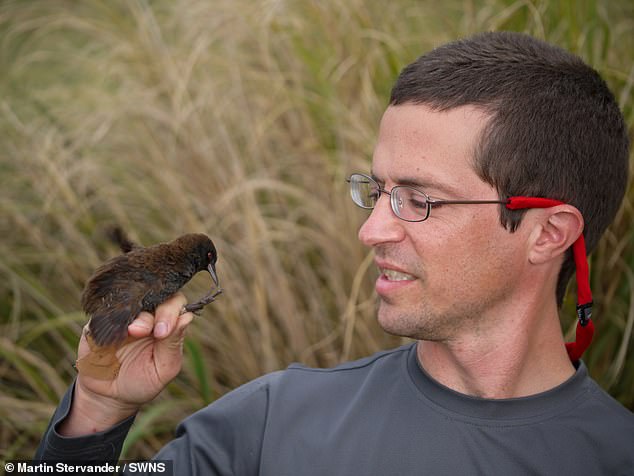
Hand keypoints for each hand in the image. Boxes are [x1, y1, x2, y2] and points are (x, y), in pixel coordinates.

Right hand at [58, 293, 193, 435]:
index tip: (163, 332)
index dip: (172, 313)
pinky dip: (111, 318)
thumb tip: (186, 317)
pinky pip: (105, 311)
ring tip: (132, 332)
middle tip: (148, 332)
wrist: (109, 396)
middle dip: (155, 313)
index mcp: (167, 323)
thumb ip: (173, 344)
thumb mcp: (163, 369)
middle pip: (155, 296)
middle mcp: (146, 314)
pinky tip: (113, 333)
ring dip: (135, 316)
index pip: (176, 303)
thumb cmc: (142, 381)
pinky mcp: (100, 320)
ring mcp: (123, 315)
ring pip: (131, 301)